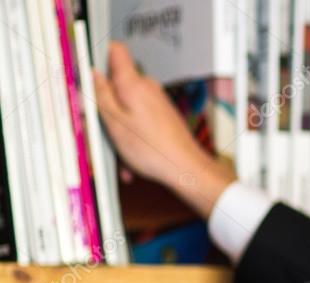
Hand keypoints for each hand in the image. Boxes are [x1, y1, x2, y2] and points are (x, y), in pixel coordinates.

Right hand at [94, 41, 235, 219]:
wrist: (187, 169)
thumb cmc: (152, 150)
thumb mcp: (114, 122)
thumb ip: (100, 95)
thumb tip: (91, 74)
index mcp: (132, 84)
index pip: (115, 51)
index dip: (98, 56)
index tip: (86, 73)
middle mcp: (147, 87)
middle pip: (116, 86)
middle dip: (104, 107)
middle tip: (97, 129)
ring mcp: (156, 102)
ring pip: (126, 109)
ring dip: (117, 131)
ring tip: (119, 155)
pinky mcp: (162, 116)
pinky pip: (138, 122)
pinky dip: (131, 139)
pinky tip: (130, 162)